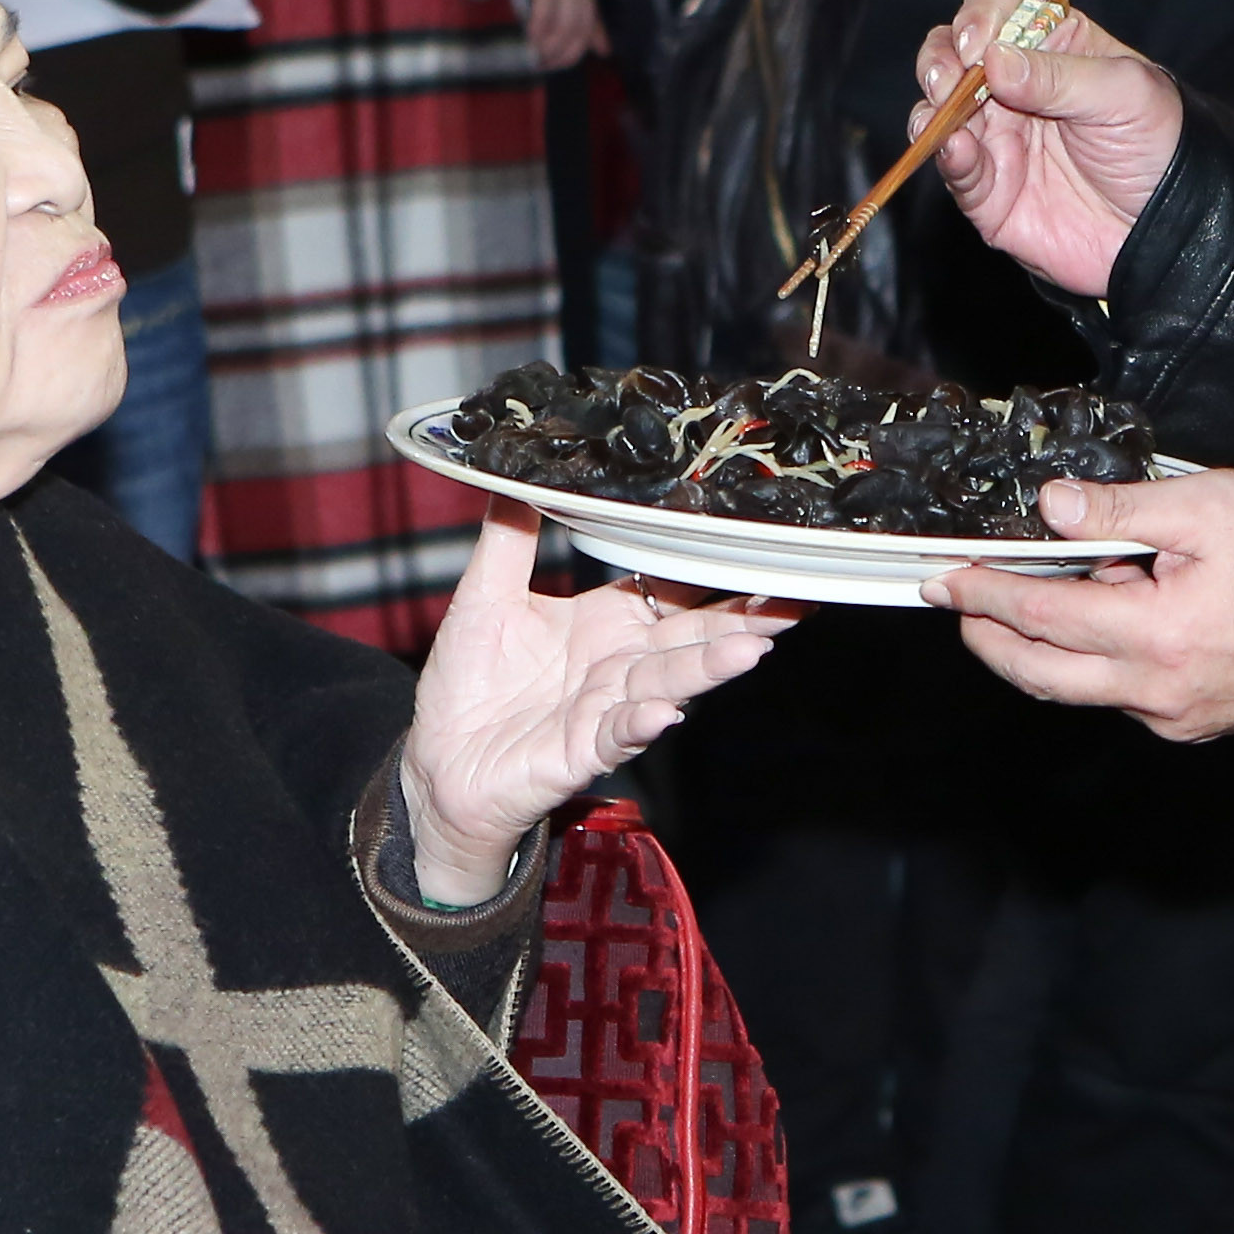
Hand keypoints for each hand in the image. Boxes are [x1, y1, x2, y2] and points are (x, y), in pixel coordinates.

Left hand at [394, 513, 782, 895]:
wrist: (436, 760)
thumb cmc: (468, 684)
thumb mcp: (484, 598)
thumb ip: (508, 540)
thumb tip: (517, 473)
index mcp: (607, 620)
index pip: (672, 587)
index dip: (713, 567)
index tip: (758, 542)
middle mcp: (621, 662)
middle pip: (693, 635)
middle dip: (745, 618)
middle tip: (797, 595)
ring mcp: (609, 706)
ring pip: (670, 681)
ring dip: (710, 666)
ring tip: (752, 648)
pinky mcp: (585, 750)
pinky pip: (619, 733)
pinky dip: (642, 721)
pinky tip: (664, 709)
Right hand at [520, 0, 603, 67]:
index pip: (591, 3)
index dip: (596, 30)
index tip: (604, 51)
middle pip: (580, 22)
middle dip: (569, 49)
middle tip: (552, 63)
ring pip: (565, 23)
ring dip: (552, 46)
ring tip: (540, 59)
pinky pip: (545, 11)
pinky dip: (538, 28)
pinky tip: (531, 39)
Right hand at [913, 0, 1183, 300]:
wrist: (1167, 228)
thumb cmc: (1158, 146)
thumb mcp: (1124, 96)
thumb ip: (1060, 77)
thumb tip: (994, 60)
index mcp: (1052, 46)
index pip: (998, 8)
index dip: (979, 15)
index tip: (979, 41)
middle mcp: (1015, 87)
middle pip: (953, 53)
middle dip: (940, 58)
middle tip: (949, 76)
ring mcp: (996, 137)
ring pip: (938, 109)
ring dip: (931, 106)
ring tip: (944, 110)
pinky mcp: (988, 190)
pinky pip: (954, 168)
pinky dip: (946, 156)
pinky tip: (956, 147)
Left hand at [942, 468, 1233, 743]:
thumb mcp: (1203, 508)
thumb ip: (1117, 510)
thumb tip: (1051, 508)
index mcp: (1155, 635)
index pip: (1040, 617)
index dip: (986, 595)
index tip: (947, 579)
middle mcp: (1157, 691)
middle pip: (1040, 674)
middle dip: (989, 639)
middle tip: (960, 604)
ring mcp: (1174, 715)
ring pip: (1077, 690)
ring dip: (1038, 651)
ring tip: (1020, 605)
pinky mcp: (1193, 723)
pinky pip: (1120, 696)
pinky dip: (1091, 661)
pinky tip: (1101, 618)